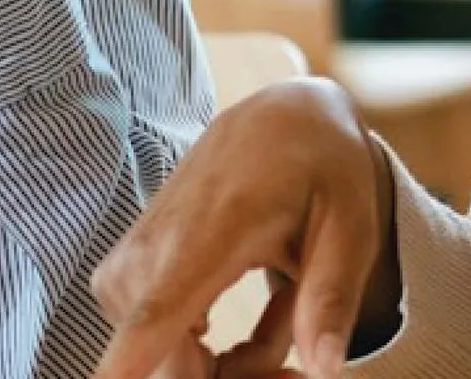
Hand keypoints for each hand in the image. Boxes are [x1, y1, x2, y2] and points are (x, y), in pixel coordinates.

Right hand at [94, 79, 401, 378]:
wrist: (280, 117)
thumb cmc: (323, 166)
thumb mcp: (351, 226)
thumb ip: (332, 300)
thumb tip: (326, 373)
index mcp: (210, 231)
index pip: (154, 317)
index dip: (125, 368)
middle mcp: (152, 251)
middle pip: (173, 370)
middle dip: (243, 378)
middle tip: (301, 353)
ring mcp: (126, 266)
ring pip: (169, 366)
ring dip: (235, 367)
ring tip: (291, 310)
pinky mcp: (120, 277)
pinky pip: (156, 347)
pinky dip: (211, 352)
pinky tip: (262, 314)